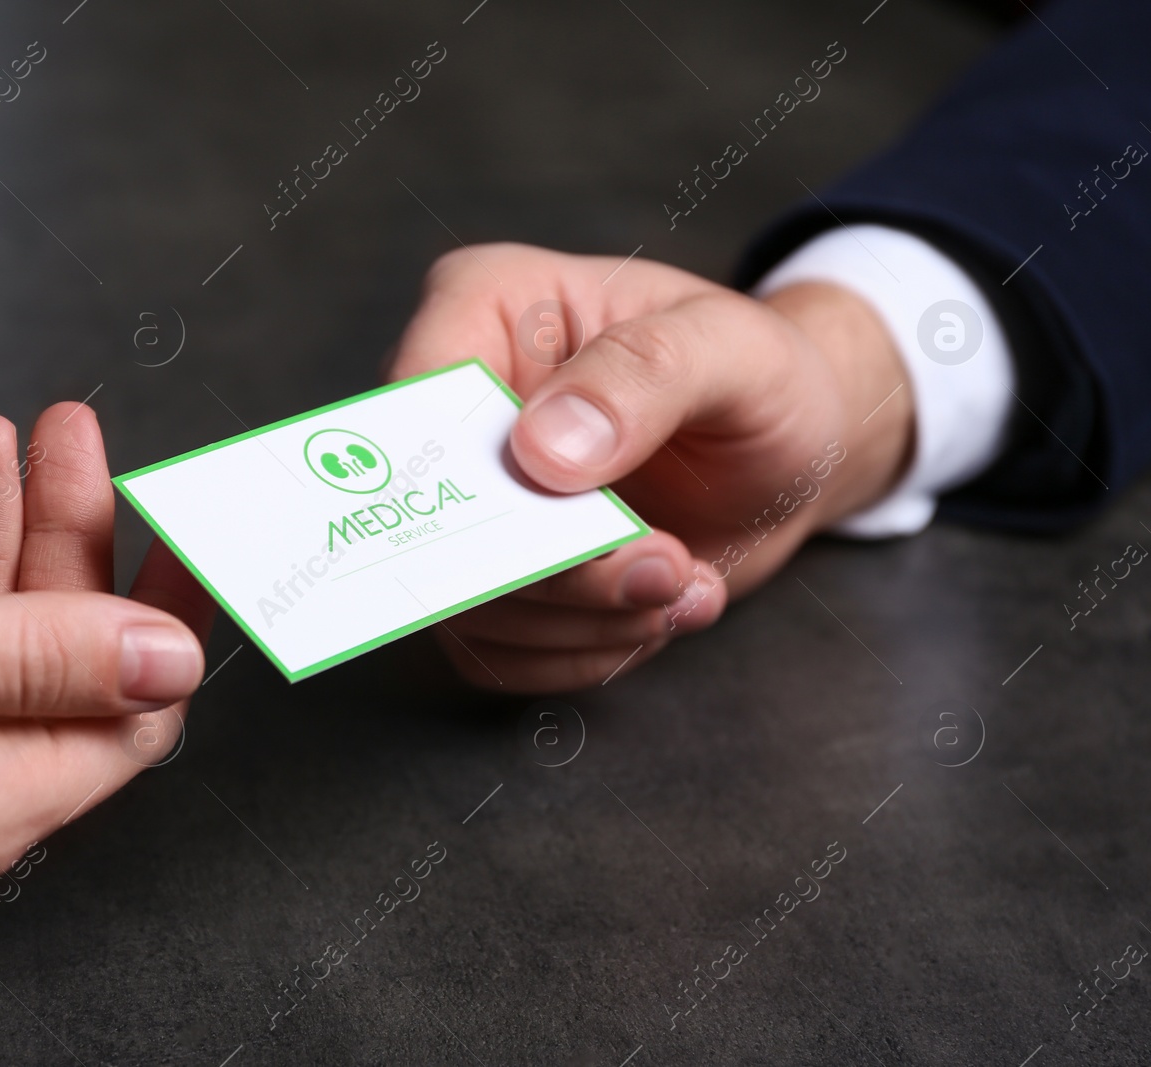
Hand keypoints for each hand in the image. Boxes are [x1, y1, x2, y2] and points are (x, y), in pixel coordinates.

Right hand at [388, 244, 912, 690]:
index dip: (467, 467)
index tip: (562, 512)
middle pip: (437, 516)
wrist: (790, 457)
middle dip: (556, 569)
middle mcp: (457, 409)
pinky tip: (656, 611)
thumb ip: (644, 376)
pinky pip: (494, 652)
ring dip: (587, 617)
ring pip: (467, 602)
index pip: (418, 387)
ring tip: (682, 583)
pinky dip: (585, 650)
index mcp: (485, 308)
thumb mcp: (733, 351)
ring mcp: (468, 503)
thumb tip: (542, 451)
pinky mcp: (493, 581)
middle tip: (662, 568)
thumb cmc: (759, 377)